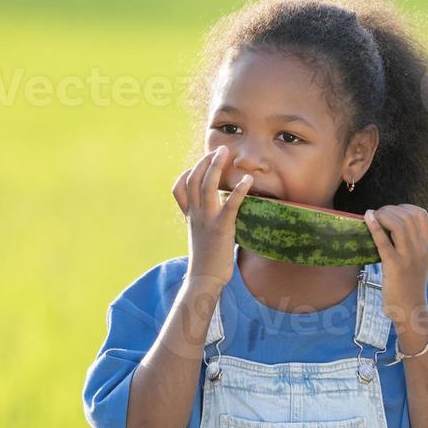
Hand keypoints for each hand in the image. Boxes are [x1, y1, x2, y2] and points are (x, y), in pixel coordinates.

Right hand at [173, 145, 250, 289]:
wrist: (204, 278)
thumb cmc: (207, 259)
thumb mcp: (200, 236)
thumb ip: (203, 222)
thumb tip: (216, 214)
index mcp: (190, 216)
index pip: (180, 188)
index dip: (187, 172)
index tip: (198, 163)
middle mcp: (195, 214)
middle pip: (194, 180)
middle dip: (205, 161)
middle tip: (219, 149)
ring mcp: (206, 220)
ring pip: (207, 186)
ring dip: (216, 167)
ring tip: (226, 154)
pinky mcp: (221, 228)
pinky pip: (230, 205)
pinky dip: (238, 191)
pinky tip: (247, 181)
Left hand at [364, 204, 427, 347]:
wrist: (410, 309)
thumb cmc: (410, 284)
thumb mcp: (418, 260)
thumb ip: (411, 242)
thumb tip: (392, 223)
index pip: (421, 214)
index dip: (403, 208)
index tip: (391, 213)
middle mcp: (421, 249)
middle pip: (408, 216)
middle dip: (390, 210)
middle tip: (378, 216)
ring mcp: (409, 257)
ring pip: (398, 224)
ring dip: (382, 215)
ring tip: (373, 218)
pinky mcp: (395, 266)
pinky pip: (384, 241)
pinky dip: (374, 226)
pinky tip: (367, 217)